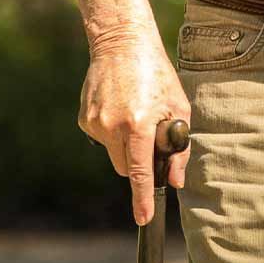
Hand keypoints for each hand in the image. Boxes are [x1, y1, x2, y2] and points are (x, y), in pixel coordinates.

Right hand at [79, 30, 190, 225]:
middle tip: (152, 138)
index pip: (140, 172)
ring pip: (114, 155)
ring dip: (127, 146)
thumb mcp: (179, 107)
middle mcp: (112, 127)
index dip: (142, 197)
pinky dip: (115, 133)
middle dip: (140, 163)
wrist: (121, 44)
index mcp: (138, 124)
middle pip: (127, 168)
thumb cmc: (157, 74)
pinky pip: (103, 139)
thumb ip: (179, 147)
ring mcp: (94, 123)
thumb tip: (174, 180)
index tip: (143, 218)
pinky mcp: (84, 119)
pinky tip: (122, 108)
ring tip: (137, 114)